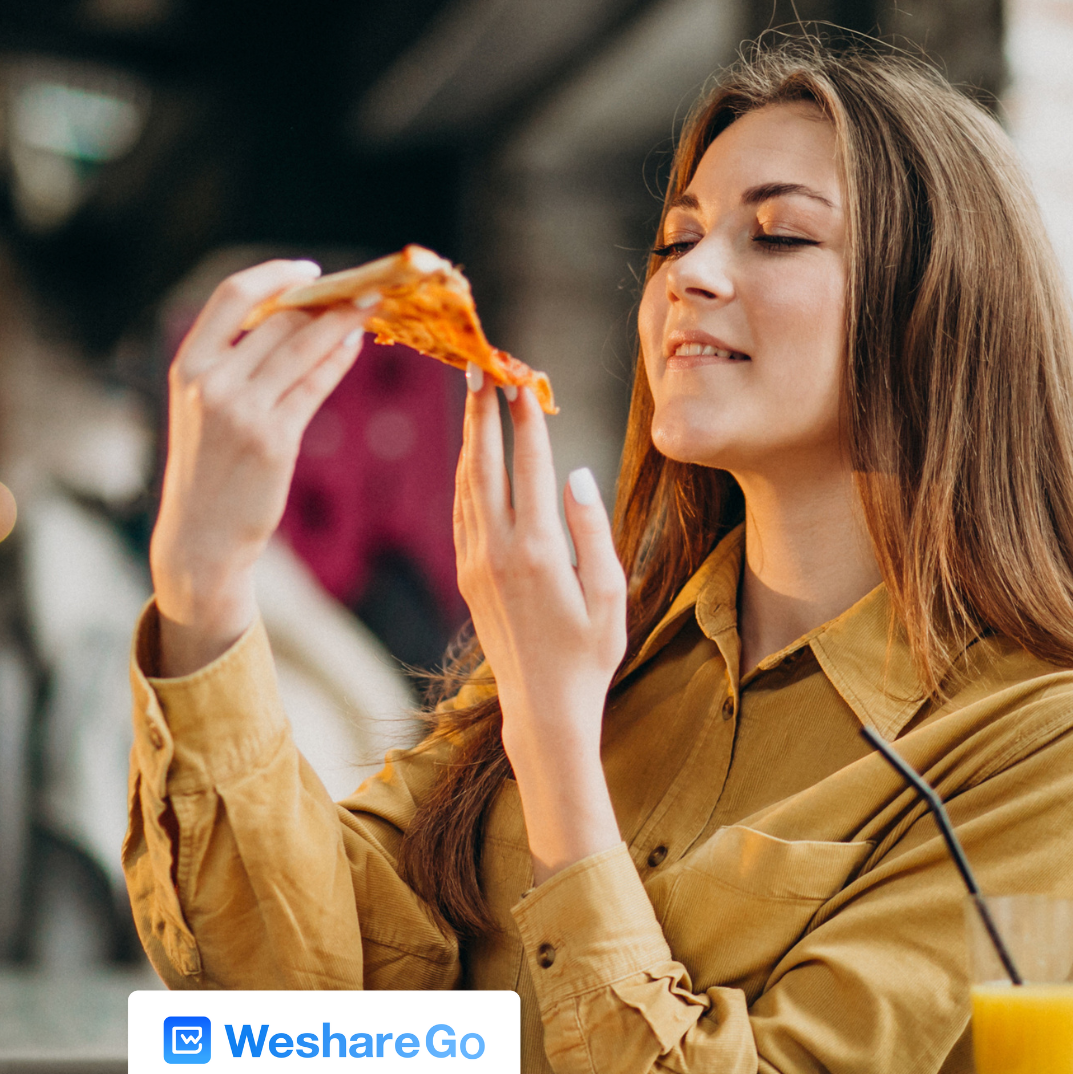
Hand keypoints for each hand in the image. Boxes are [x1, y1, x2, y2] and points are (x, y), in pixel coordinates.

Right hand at [149, 260, 374, 675]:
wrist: (201, 537)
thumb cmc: (207, 469)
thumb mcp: (203, 407)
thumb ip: (235, 363)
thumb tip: (297, 316)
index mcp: (188, 366)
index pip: (232, 297)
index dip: (274, 275)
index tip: (310, 270)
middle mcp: (211, 383)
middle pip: (280, 319)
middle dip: (326, 298)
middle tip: (362, 285)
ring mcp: (241, 411)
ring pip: (303, 346)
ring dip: (343, 321)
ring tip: (372, 306)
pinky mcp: (272, 440)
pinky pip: (314, 385)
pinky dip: (339, 360)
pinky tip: (355, 346)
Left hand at [454, 365, 627, 880]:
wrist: (542, 706)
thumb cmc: (590, 654)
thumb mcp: (610, 594)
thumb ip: (593, 530)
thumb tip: (577, 473)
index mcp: (540, 551)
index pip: (530, 467)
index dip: (525, 419)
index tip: (523, 379)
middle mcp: (500, 551)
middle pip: (485, 465)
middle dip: (484, 413)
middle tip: (483, 367)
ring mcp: (477, 562)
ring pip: (467, 485)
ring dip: (470, 438)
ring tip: (474, 397)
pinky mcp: (467, 575)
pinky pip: (462, 511)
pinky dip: (466, 474)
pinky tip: (471, 455)